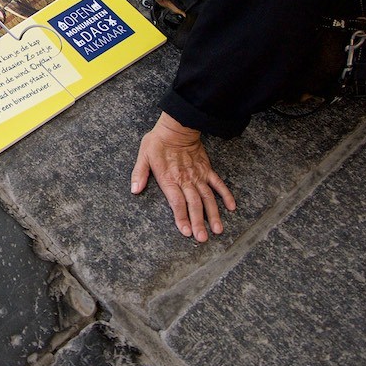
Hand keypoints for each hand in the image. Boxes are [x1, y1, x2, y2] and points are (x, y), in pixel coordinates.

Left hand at [131, 112, 235, 241]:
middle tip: (203, 238)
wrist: (177, 126)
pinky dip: (225, 195)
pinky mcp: (207, 169)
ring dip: (213, 214)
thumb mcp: (143, 156)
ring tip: (218, 230)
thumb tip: (135, 190)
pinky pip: (218, 184)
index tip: (186, 231)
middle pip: (194, 204)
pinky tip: (231, 207)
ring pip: (207, 198)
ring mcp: (198, 175)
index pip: (177, 203)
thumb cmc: (158, 142)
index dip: (182, 218)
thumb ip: (139, 174)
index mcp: (169, 179)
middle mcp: (186, 180)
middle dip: (199, 223)